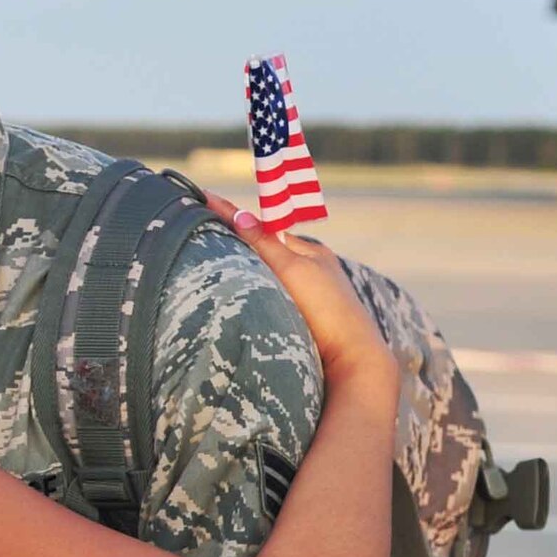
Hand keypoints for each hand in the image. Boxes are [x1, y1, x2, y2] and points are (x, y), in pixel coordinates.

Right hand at [205, 193, 393, 390]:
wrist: (352, 360)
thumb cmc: (327, 311)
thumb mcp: (292, 269)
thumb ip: (264, 243)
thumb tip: (239, 214)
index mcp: (311, 252)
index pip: (265, 227)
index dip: (233, 215)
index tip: (204, 196)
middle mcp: (312, 270)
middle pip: (266, 250)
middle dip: (239, 240)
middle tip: (203, 227)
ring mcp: (309, 296)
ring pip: (268, 273)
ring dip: (246, 268)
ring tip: (216, 261)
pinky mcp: (304, 320)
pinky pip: (271, 294)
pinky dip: (255, 288)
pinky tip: (244, 295)